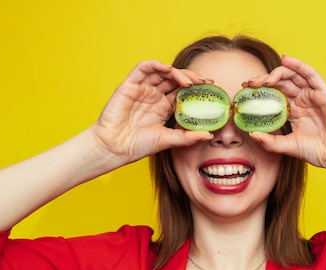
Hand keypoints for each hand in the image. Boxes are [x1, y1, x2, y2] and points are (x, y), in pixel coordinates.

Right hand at [90, 60, 212, 163]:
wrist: (114, 148)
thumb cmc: (137, 146)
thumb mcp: (168, 140)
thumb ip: (187, 137)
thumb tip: (209, 135)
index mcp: (163, 107)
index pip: (182, 91)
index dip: (196, 87)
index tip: (210, 88)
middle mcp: (154, 96)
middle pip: (174, 79)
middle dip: (191, 77)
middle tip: (205, 82)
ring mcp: (142, 89)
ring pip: (162, 72)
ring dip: (177, 72)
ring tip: (190, 81)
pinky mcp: (129, 85)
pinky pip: (142, 68)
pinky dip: (156, 65)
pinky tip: (168, 69)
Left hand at [243, 56, 325, 170]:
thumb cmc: (317, 151)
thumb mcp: (288, 146)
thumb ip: (270, 142)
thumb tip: (252, 134)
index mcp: (293, 110)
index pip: (273, 94)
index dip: (259, 90)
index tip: (244, 91)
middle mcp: (302, 99)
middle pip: (280, 82)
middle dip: (263, 81)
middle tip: (249, 84)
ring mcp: (313, 94)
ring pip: (293, 75)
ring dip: (277, 73)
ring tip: (263, 79)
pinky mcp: (324, 92)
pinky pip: (311, 74)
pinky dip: (299, 65)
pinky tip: (286, 60)